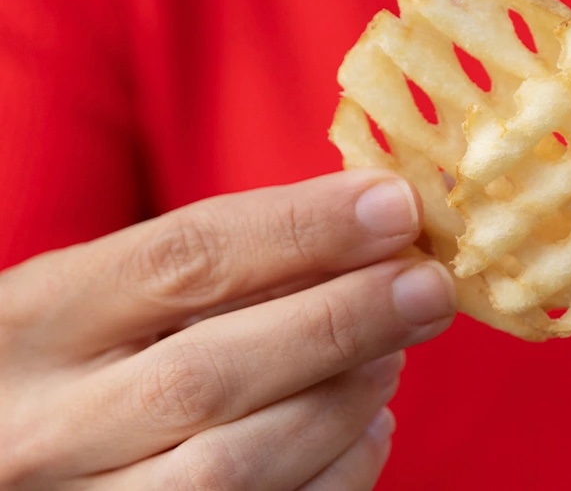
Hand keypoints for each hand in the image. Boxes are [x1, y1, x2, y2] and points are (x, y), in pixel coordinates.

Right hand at [0, 170, 456, 489]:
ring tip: (396, 352)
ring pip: (237, 465)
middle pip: (213, 372)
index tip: (393, 207)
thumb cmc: (77, 358)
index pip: (180, 260)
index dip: (301, 229)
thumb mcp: (103, 294)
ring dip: (341, 401)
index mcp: (34, 322)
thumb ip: (210, 267)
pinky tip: (371, 426)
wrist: (17, 444)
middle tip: (428, 286)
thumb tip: (364, 225)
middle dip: (342, 322)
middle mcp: (45, 425)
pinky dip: (339, 471)